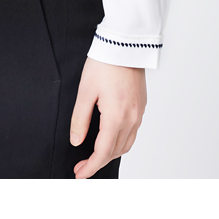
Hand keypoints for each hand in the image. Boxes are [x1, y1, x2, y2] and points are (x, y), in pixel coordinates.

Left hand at [70, 56, 146, 178]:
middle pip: (115, 151)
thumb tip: (76, 141)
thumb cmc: (104, 63)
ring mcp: (139, 112)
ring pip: (126, 144)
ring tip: (94, 155)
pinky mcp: (141, 105)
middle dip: (98, 162)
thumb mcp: (85, 91)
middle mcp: (132, 118)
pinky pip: (133, 132)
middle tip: (82, 166)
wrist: (124, 44)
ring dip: (110, 153)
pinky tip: (110, 137)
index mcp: (116, 116)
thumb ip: (80, 119)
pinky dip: (121, 141)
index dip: (90, 167)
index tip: (79, 174)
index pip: (103, 152)